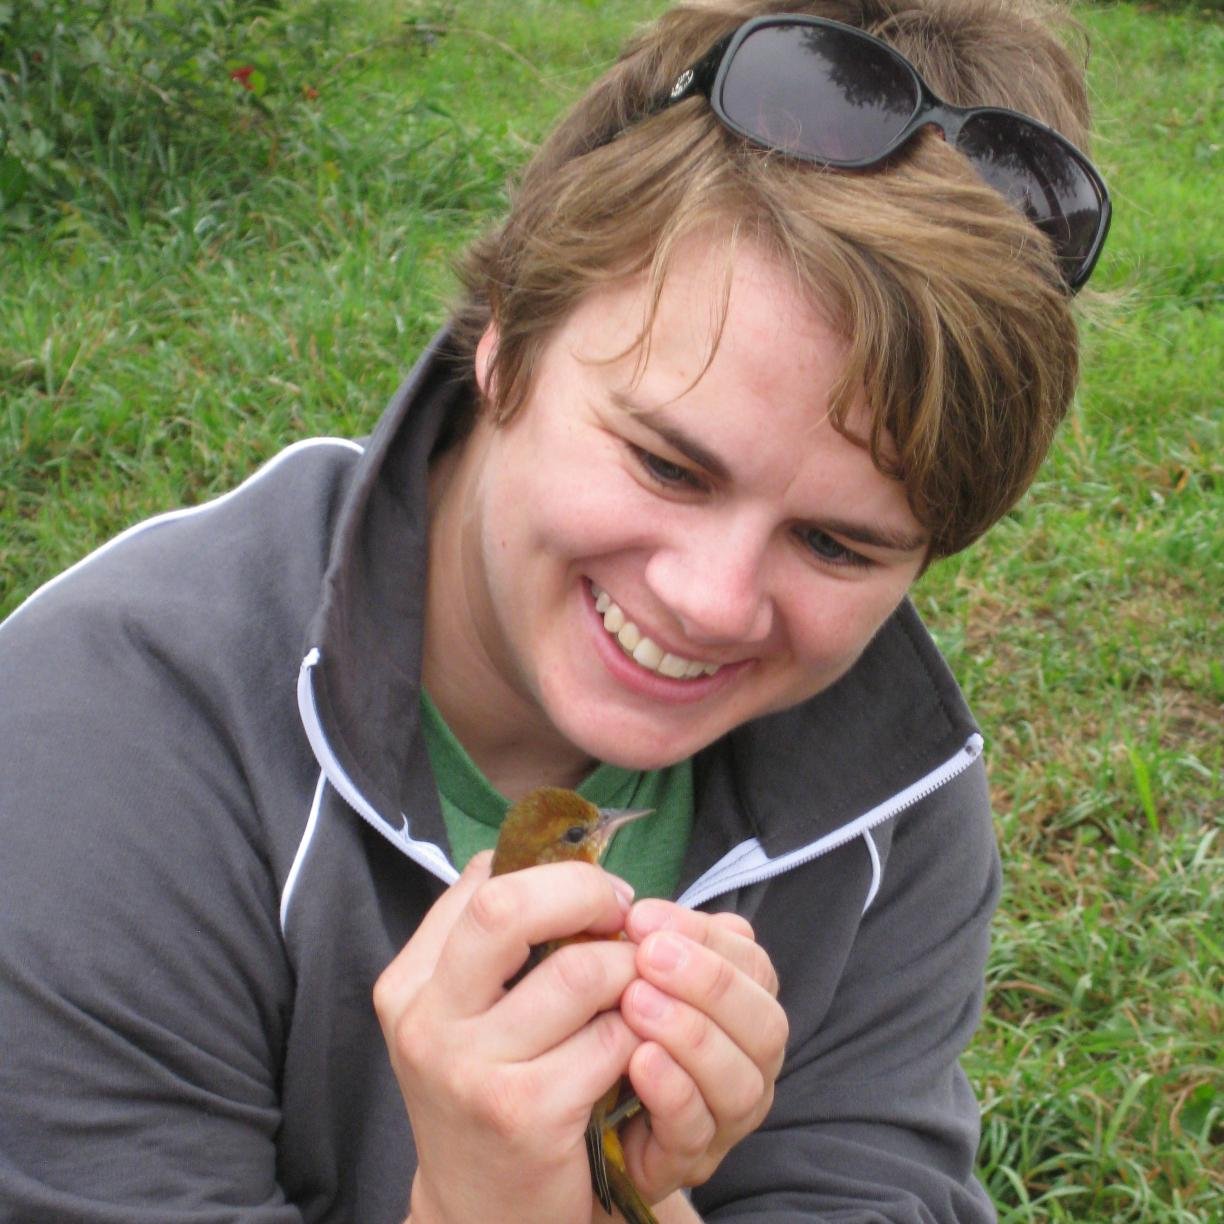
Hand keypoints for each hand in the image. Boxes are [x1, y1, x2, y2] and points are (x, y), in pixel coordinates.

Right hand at [374, 852, 642, 1223]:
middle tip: (625, 917)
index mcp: (410, 983)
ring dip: (628, 970)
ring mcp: (469, 1070)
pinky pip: (611, 1038)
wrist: (484, 1213)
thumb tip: (536, 854)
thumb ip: (488, 939)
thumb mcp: (464, 1013)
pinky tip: (637, 1045)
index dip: (555, 877)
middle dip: (586, 895)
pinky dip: (640, 1031)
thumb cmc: (489, 1091)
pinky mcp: (524, 1113)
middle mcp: (426, 1022)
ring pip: (580, 972)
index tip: (596, 896)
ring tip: (636, 987)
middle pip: (509, 907)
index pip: (483, 886)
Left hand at [613, 901, 787, 1203]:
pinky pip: (695, 1129)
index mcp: (748, 1010)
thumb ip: (655, 944)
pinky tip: (638, 1060)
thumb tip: (643, 914)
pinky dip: (671, 1090)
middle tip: (648, 955)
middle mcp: (751, 1065)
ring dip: (690, 1034)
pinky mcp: (686, 1162)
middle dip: (708, 982)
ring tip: (635, 1003)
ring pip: (739, 1081)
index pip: (753, 965)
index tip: (642, 917)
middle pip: (764, 1023)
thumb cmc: (620, 1029)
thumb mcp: (640, 978)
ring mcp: (726, 1119)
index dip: (703, 936)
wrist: (583, 1122)